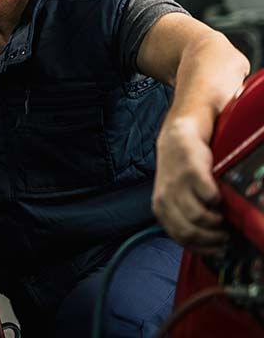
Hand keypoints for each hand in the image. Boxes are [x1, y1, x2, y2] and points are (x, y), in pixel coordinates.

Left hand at [152, 116, 227, 256]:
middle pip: (189, 231)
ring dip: (216, 222)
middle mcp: (165, 198)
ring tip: (224, 218)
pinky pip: (209, 196)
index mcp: (160, 207)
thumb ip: (183, 215)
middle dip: (211, 239)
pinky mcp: (192, 171)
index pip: (180, 238)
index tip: (218, 251)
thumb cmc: (180, 170)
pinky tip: (221, 199)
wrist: (179, 135)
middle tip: (225, 236)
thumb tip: (206, 243)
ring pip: (199, 217)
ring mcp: (177, 185)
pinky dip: (218, 201)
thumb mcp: (175, 194)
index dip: (202, 248)